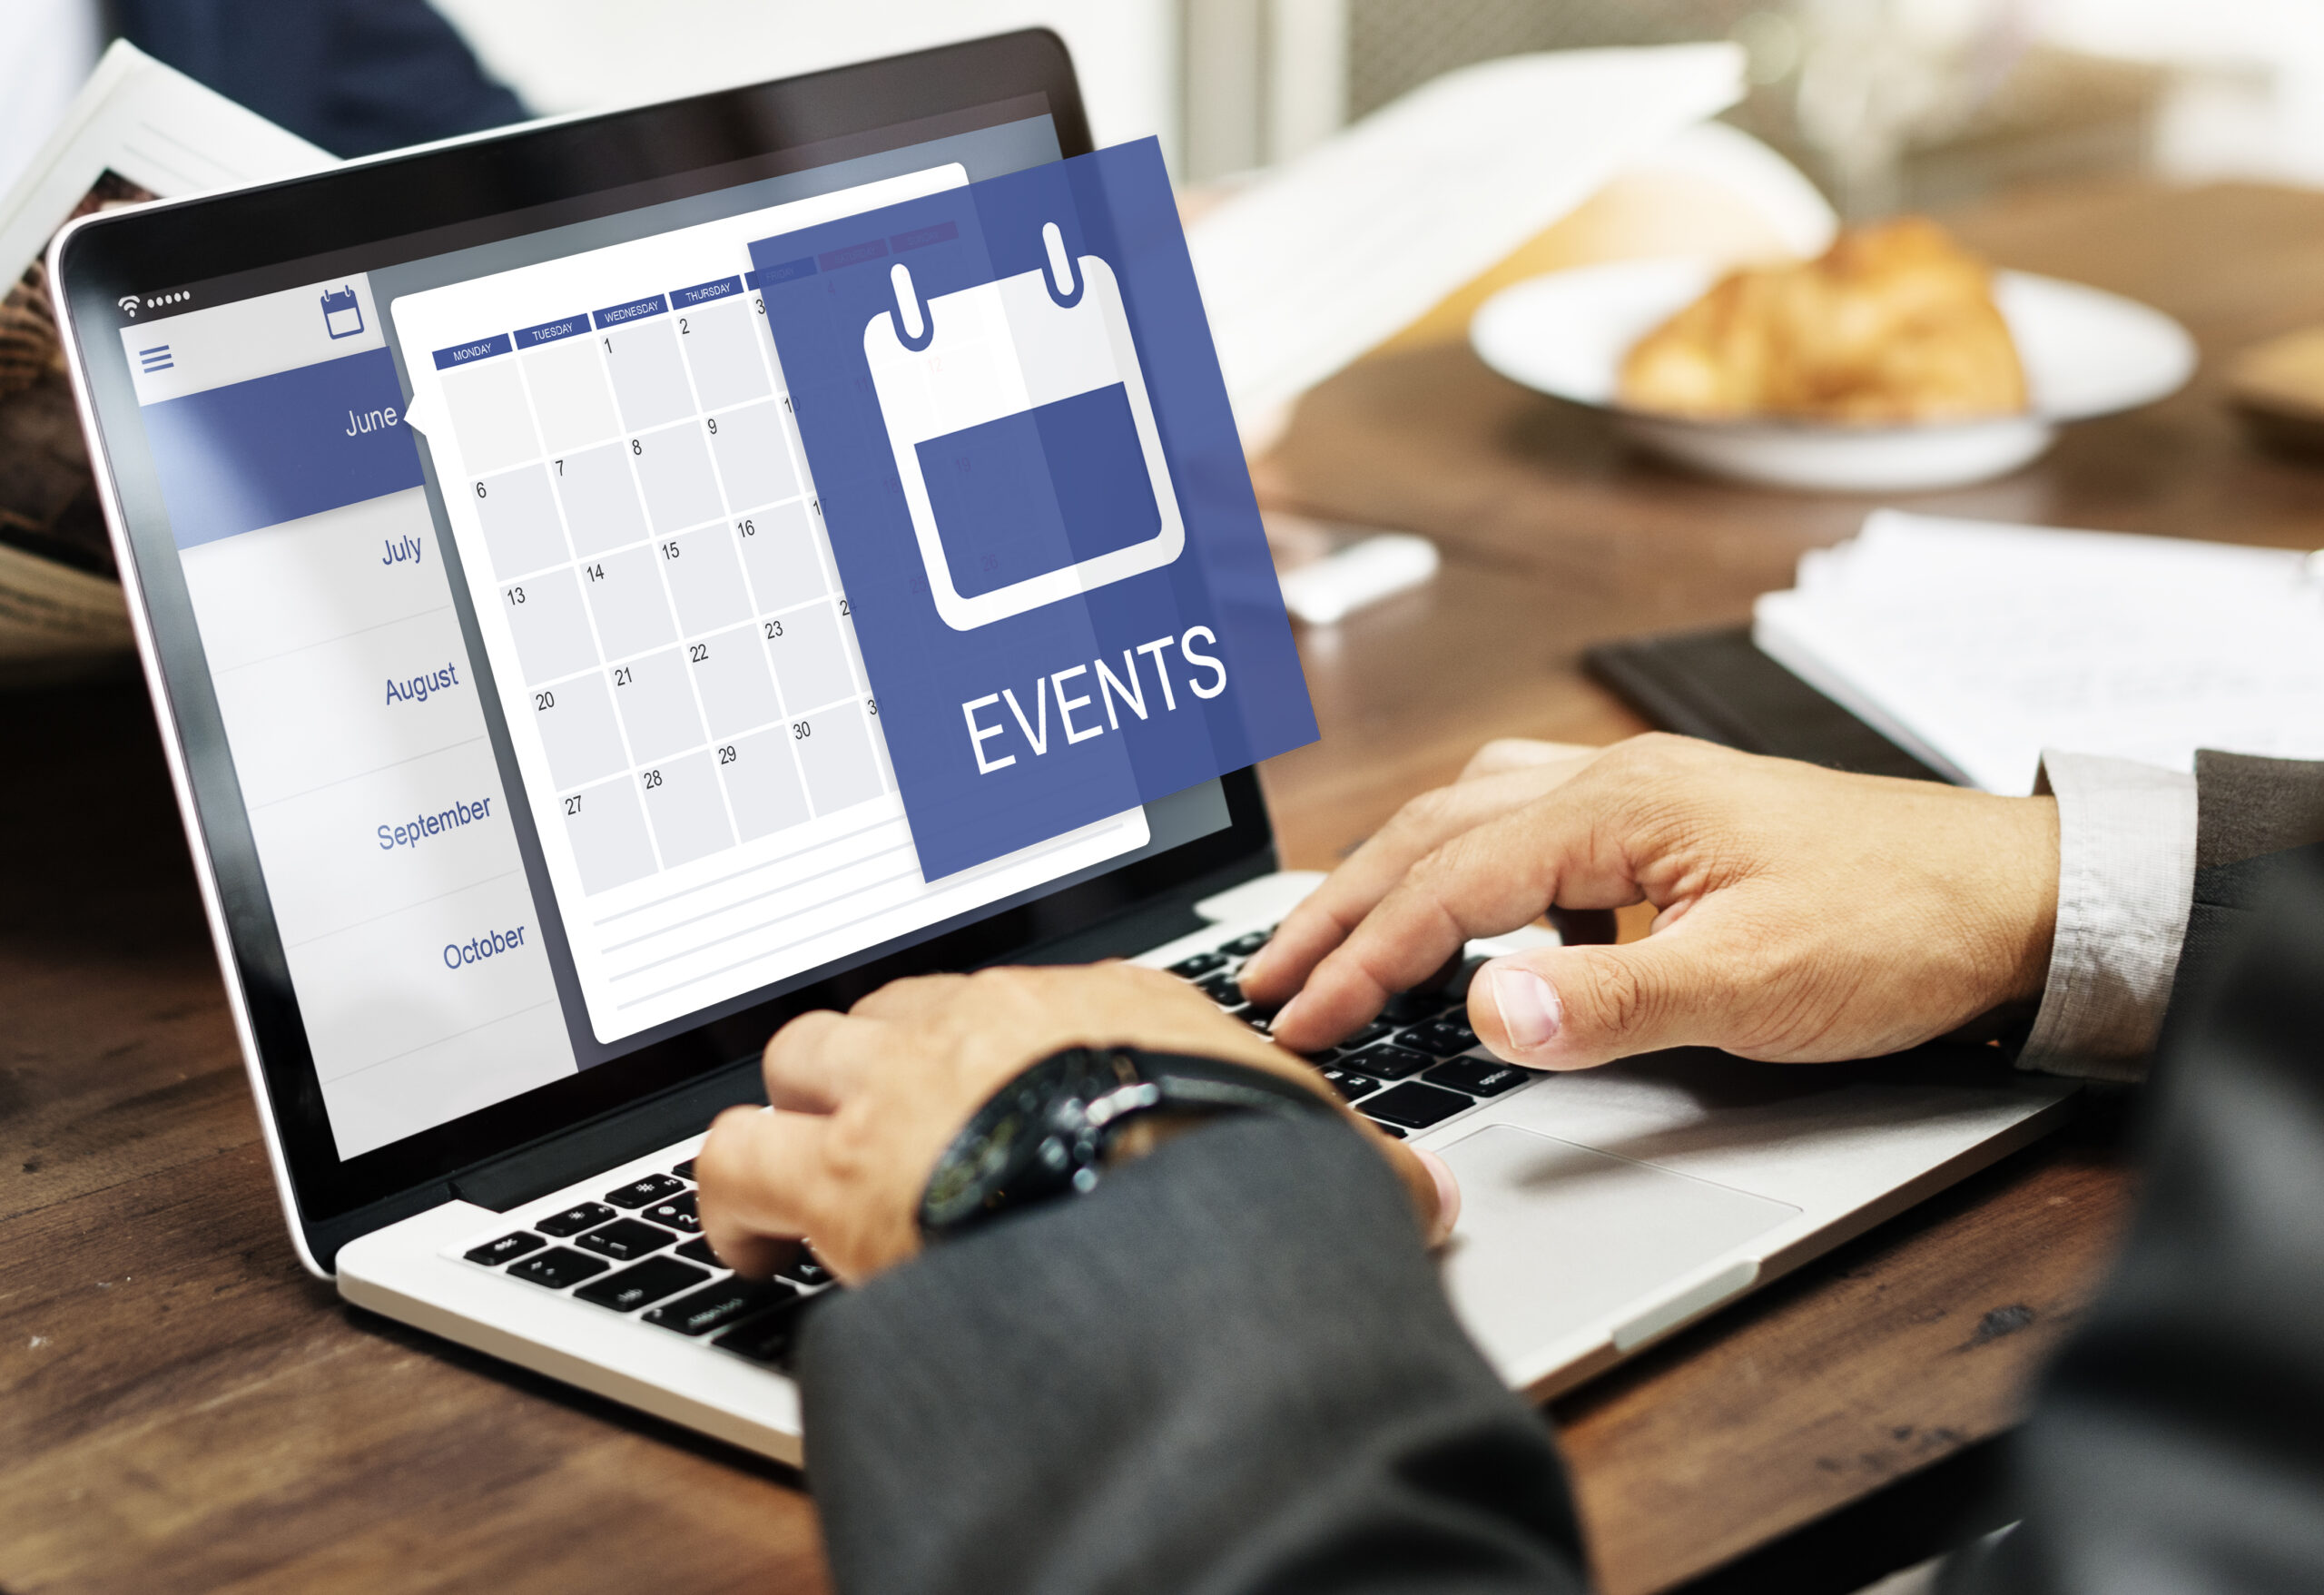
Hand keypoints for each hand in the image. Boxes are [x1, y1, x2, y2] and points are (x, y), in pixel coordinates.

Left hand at [694, 963, 1457, 1284]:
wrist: (1168, 1219)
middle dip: (882, 1062)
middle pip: (898, 1008)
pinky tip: (747, 1247)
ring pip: (801, 1052)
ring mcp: (904, 1086)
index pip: (1023, 998)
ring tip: (798, 1174)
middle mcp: (989, 1021)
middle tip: (888, 1127)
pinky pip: (732, 1156)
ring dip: (794, 1110)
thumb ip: (1357, 1162)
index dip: (995, 1048)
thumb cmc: (1243, 1176)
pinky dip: (728, 1198)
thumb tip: (1424, 1195)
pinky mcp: (837, 1168)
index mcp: (1101, 1003)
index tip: (992, 1086)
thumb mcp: (1319, 1154)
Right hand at [1244, 733, 2058, 1070]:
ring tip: (1331, 934)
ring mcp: (1640, 795)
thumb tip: (1483, 1009)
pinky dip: (1463, 863)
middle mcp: (1615, 781)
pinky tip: (1469, 904)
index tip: (1298, 1021)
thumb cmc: (1901, 925)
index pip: (1447, 886)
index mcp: (1619, 807)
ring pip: (1470, 815)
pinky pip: (1525, 824)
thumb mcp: (1753, 982)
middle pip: (1433, 833)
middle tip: (1267, 977)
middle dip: (1339, 908)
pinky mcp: (1666, 825)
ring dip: (1390, 875)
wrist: (2017, 895)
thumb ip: (1608, 999)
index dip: (1360, 959)